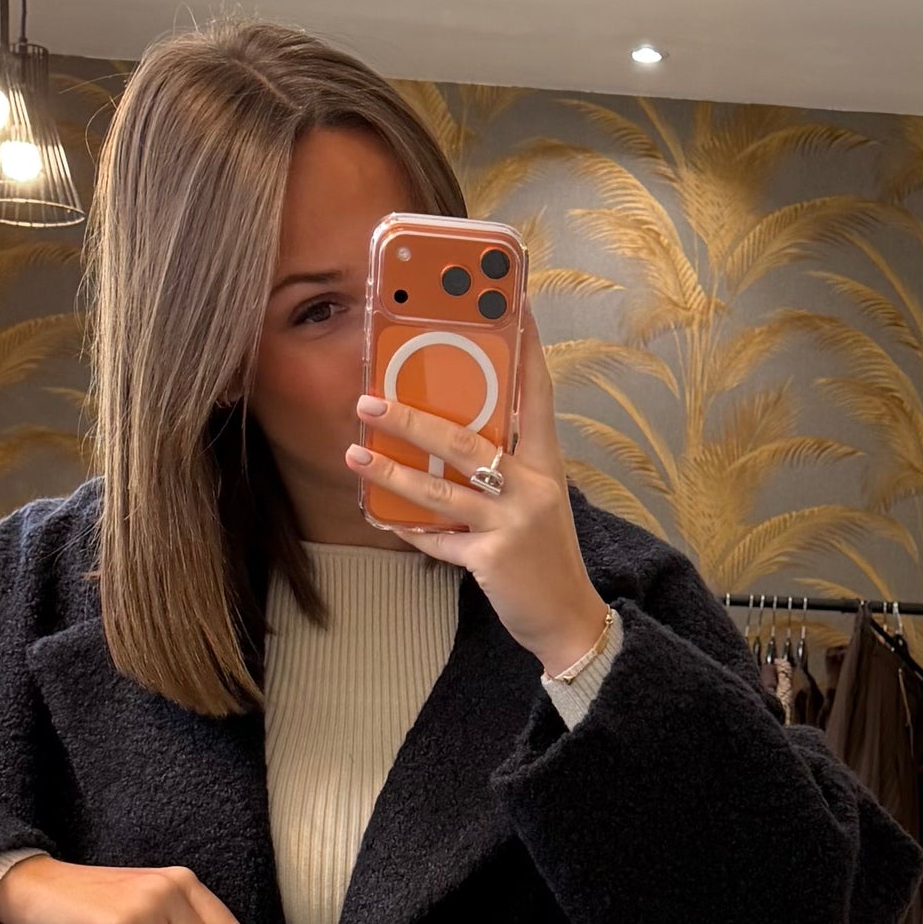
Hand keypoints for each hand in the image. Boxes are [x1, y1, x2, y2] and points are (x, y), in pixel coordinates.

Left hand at [345, 322, 607, 677]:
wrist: (568, 619)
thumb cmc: (545, 555)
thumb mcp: (537, 501)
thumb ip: (504, 468)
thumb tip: (450, 435)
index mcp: (545, 464)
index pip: (537, 395)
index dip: (527, 349)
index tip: (515, 304)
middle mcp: (531, 486)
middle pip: (466, 440)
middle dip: (413, 418)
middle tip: (370, 399)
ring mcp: (512, 522)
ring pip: (441, 490)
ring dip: (392, 471)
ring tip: (355, 453)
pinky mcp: (492, 558)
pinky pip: (438, 540)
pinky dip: (409, 529)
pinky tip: (382, 516)